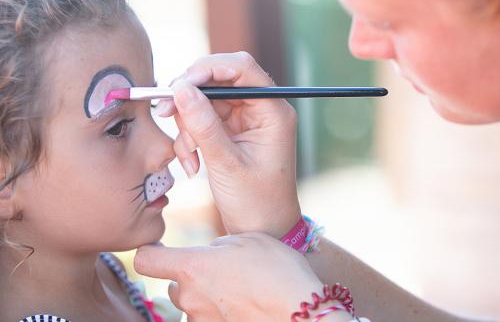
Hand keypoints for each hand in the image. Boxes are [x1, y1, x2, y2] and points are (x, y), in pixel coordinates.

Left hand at [134, 233, 323, 321]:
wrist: (301, 314)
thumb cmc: (277, 271)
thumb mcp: (247, 240)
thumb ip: (218, 245)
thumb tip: (210, 253)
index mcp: (193, 267)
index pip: (146, 260)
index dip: (152, 253)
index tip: (164, 250)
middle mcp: (190, 297)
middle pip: (174, 287)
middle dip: (192, 279)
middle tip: (224, 273)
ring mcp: (201, 321)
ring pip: (193, 306)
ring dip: (208, 298)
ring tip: (241, 292)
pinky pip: (209, 320)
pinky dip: (221, 314)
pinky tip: (245, 307)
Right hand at [158, 52, 300, 236]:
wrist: (262, 230)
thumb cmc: (255, 202)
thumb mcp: (226, 163)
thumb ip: (203, 124)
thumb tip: (180, 87)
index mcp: (273, 111)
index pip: (241, 68)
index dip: (208, 69)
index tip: (179, 84)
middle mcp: (261, 109)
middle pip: (218, 80)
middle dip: (190, 97)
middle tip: (165, 112)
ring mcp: (245, 120)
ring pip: (205, 101)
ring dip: (188, 125)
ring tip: (188, 157)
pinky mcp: (231, 131)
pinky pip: (203, 121)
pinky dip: (191, 138)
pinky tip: (192, 164)